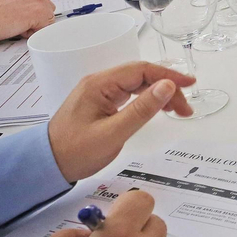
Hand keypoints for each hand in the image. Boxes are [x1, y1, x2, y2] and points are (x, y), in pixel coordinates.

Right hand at [0, 0, 55, 41]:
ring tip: (15, 25)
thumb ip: (23, 5)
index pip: (41, 7)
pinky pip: (44, 31)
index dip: (30, 18)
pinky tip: (17, 28)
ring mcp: (39, 1)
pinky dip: (32, 34)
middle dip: (35, 23)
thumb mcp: (10, 3)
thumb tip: (30, 16)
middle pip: (48, 14)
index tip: (17, 18)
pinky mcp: (40, 13)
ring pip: (47, 22)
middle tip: (16, 22)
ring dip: (33, 28)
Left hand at [46, 63, 194, 181]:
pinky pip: (128, 94)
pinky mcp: (99, 103)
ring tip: (177, 111)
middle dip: (167, 87)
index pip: (141, 70)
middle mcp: (99, 82)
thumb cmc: (76, 152)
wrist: (46, 165)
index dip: (169, 75)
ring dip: (158, 94)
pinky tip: (157, 109)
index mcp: (100, 84)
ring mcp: (98, 92)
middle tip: (185, 109)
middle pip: (141, 75)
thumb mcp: (113, 134)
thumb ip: (141, 110)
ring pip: (136, 84)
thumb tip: (168, 86)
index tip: (191, 85)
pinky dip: (146, 100)